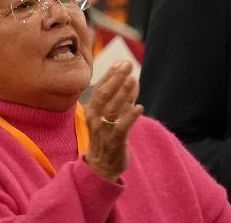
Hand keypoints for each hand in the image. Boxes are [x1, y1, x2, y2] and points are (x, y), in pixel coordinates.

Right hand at [81, 61, 143, 181]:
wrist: (100, 167)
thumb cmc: (106, 138)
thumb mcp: (111, 117)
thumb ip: (121, 99)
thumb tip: (131, 78)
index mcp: (92, 110)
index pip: (100, 88)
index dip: (111, 75)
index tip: (121, 62)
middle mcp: (94, 119)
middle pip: (104, 95)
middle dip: (116, 79)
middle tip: (127, 65)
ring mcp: (103, 131)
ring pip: (112, 109)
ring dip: (122, 94)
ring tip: (132, 80)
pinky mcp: (114, 143)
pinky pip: (121, 129)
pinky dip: (129, 118)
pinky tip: (139, 108)